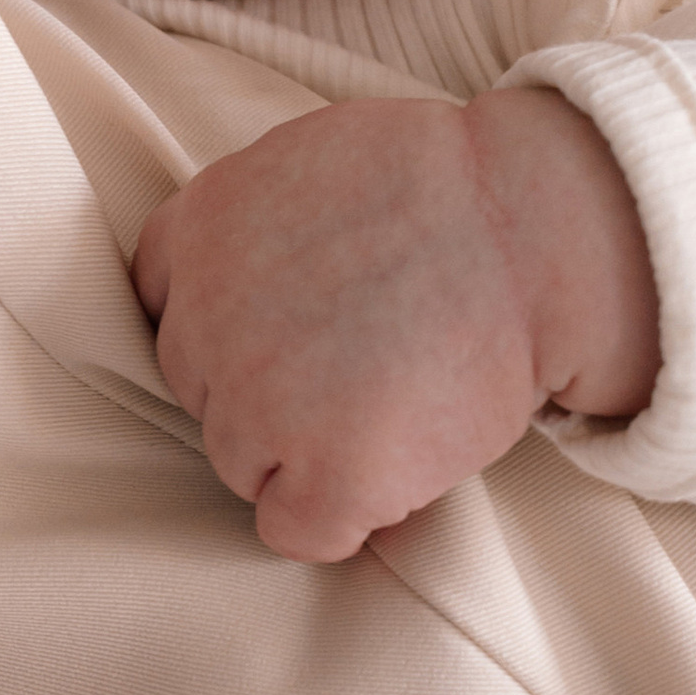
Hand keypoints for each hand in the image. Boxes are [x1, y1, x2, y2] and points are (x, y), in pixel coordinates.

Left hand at [131, 86, 660, 562]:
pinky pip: (294, 531)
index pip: (161, 306)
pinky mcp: (327, 474)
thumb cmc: (448, 185)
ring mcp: (260, 403)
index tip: (279, 334)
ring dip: (300, 456)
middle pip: (199, 389)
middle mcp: (207, 319)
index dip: (223, 328)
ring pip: (241, 464)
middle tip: (349, 372)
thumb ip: (249, 227)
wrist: (534, 229)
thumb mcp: (304, 164)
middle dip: (262, 389)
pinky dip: (336, 519)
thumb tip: (246, 283)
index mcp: (199, 229)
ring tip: (384, 412)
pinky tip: (387, 476)